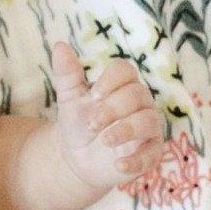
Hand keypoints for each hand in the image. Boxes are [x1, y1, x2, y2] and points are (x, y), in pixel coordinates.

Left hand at [50, 44, 164, 199]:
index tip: (93, 96)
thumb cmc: (78, 123)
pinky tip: (118, 165)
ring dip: (126, 130)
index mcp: (122, 85)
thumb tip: (59, 45)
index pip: (125, 71)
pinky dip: (136, 160)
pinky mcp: (150, 153)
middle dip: (113, 108)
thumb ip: (67, 74)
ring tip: (105, 140)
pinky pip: (151, 154)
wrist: (77, 158)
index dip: (111, 81)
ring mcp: (148, 128)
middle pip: (137, 95)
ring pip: (148, 121)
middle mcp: (141, 103)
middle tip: (92, 123)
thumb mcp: (70, 99)